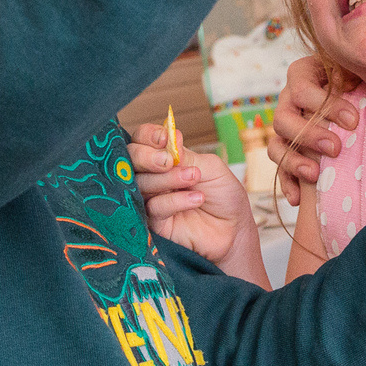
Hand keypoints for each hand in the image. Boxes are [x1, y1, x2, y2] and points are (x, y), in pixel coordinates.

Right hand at [128, 121, 256, 271]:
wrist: (234, 228)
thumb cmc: (223, 195)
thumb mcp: (210, 167)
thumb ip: (186, 155)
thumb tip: (168, 138)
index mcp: (164, 158)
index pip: (142, 139)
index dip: (148, 136)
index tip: (164, 138)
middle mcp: (152, 176)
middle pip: (131, 159)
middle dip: (146, 157)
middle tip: (168, 161)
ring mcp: (151, 199)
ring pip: (142, 183)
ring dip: (167, 179)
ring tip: (193, 178)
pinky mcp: (155, 223)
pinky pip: (154, 208)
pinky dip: (175, 201)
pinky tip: (196, 199)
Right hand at [271, 54, 356, 203]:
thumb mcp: (363, 70)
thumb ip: (359, 71)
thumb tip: (357, 79)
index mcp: (304, 74)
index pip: (301, 88)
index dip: (325, 105)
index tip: (353, 121)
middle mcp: (289, 100)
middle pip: (283, 118)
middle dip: (310, 136)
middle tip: (336, 149)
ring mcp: (287, 128)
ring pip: (276, 145)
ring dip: (294, 161)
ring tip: (315, 175)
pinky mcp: (289, 151)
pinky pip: (279, 169)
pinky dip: (288, 183)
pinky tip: (298, 198)